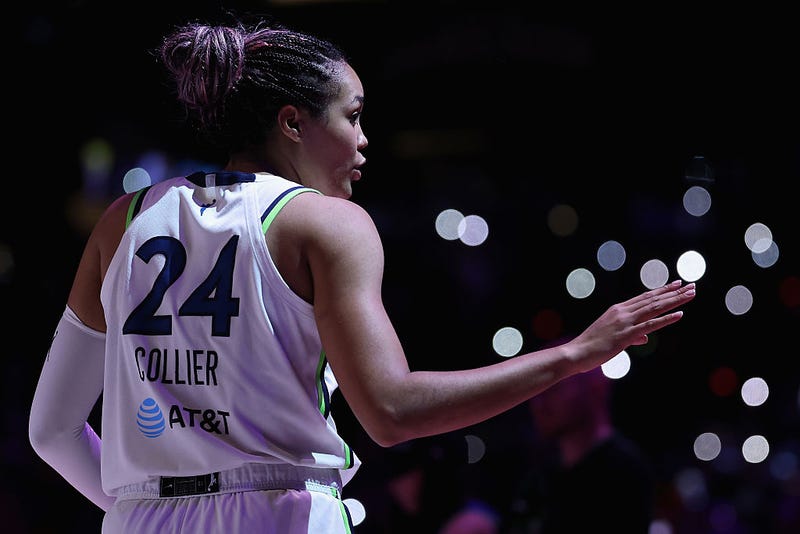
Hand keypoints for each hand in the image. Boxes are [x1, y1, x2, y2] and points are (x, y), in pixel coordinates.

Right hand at [569, 280, 695, 371]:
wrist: (576, 353)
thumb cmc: (592, 347)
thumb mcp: (613, 338)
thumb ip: (631, 335)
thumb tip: (644, 337)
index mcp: (618, 310)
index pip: (645, 297)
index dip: (662, 290)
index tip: (677, 284)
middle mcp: (622, 312)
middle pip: (653, 299)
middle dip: (674, 292)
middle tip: (692, 285)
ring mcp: (624, 322)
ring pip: (654, 308)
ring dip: (674, 300)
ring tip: (691, 294)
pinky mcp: (625, 335)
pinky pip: (650, 325)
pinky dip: (666, 319)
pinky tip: (680, 314)